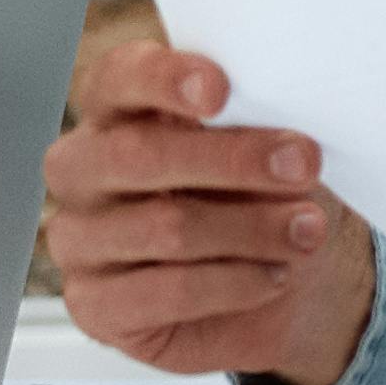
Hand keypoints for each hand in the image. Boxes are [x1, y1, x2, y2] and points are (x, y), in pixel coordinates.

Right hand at [38, 48, 378, 384]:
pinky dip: (235, 283)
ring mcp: (78, 241)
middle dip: (232, 158)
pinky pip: (168, 291)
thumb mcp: (266, 151)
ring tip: (307, 230)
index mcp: (114, 112)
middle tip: (303, 163)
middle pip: (139, 154)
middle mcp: (80, 170)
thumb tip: (278, 120)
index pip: (117, 78)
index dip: (164, 79)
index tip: (220, 90)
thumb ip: (252, 123)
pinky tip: (274, 276)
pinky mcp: (93, 306)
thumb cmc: (261, 201)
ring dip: (251, 228)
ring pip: (164, 226)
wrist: (282, 296)